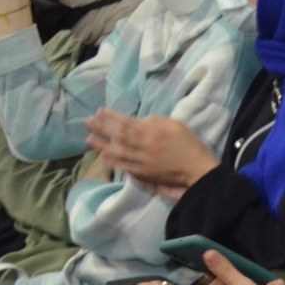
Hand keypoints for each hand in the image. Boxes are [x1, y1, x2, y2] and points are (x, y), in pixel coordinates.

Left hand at [86, 110, 218, 190]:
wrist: (198, 169)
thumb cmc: (190, 145)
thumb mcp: (177, 126)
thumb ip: (158, 121)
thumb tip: (141, 120)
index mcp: (153, 133)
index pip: (127, 123)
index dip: (112, 117)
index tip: (99, 111)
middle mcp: (145, 146)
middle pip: (119, 136)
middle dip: (101, 128)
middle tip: (86, 122)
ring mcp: (143, 161)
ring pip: (118, 152)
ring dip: (102, 145)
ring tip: (89, 139)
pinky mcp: (144, 173)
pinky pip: (125, 166)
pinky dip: (113, 162)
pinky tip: (103, 157)